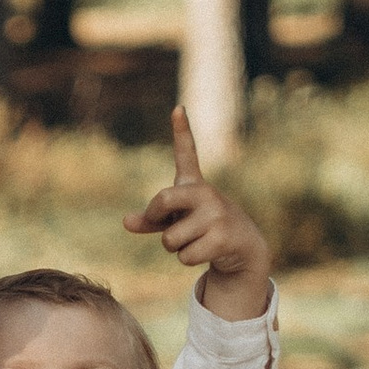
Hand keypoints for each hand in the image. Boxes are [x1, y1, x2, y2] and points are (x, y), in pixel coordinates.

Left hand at [123, 105, 274, 318]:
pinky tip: (206, 251)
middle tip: (168, 226)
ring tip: (197, 240)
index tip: (177, 108)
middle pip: (162, 200)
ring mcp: (216, 214)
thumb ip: (150, 219)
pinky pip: (184, 256)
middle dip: (156, 220)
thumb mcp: (175, 221)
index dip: (181, 130)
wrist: (242, 247)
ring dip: (175, 248)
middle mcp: (206, 193)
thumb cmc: (202, 228)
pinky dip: (188, 259)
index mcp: (193, 184)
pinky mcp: (223, 237)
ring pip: (170, 239)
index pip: (186, 153)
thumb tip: (126, 222)